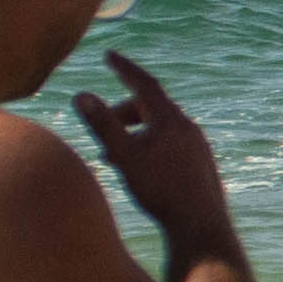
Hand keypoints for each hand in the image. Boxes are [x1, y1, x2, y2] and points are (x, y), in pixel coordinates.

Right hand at [70, 48, 230, 241]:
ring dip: (134, 133)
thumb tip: (81, 95)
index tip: (109, 55)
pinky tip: (139, 168)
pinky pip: (171, 144)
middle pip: (151, 107)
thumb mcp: (124, 156)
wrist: (200, 226)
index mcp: (170, 120)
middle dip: (123, 111)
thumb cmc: (160, 191)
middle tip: (102, 123)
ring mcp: (198, 146)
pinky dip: (149, 146)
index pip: (144, 84)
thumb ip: (102, 125)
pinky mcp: (201, 164)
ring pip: (160, 127)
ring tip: (112, 154)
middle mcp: (188, 128)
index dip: (125, 68)